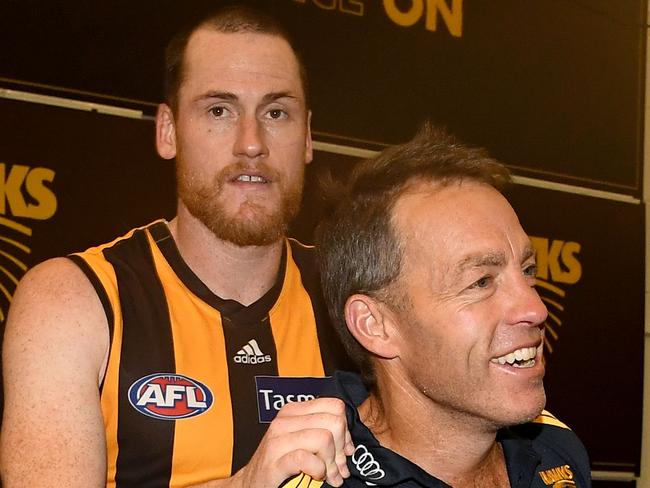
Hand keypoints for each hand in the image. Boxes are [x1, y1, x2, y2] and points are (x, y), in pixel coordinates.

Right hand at [236, 397, 353, 487]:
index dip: (345, 429)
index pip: (334, 406)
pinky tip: (315, 475)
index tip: (344, 449)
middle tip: (338, 467)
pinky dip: (318, 470)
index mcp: (293, 411)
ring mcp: (277, 440)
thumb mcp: (300, 441)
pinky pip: (306, 458)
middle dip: (341, 448)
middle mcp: (284, 421)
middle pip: (333, 422)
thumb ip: (322, 434)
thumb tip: (348, 445)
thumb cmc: (279, 462)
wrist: (251, 483)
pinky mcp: (274, 462)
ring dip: (331, 462)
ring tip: (328, 475)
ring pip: (324, 438)